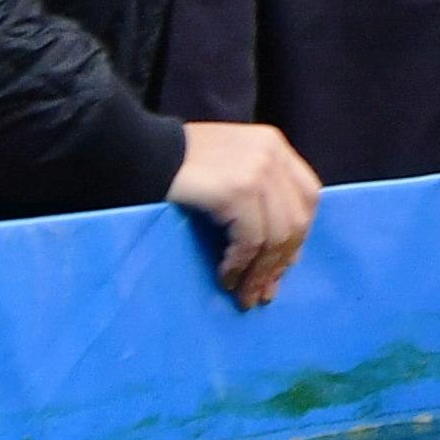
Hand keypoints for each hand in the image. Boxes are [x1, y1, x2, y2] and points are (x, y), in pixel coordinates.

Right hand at [169, 122, 321, 307]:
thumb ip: (257, 196)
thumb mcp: (227, 169)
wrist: (133, 152)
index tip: (282, 267)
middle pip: (297, 219)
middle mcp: (272, 153)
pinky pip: (250, 240)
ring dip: (260, 272)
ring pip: (277, 235)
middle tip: (262, 292)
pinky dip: (240, 265)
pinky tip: (225, 277)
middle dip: (281, 261)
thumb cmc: (175, 166)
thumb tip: (280, 254)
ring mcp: (257, 169)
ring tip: (243, 294)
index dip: (298, 235)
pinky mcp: (237, 190)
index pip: (307, 196)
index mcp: (273, 145)